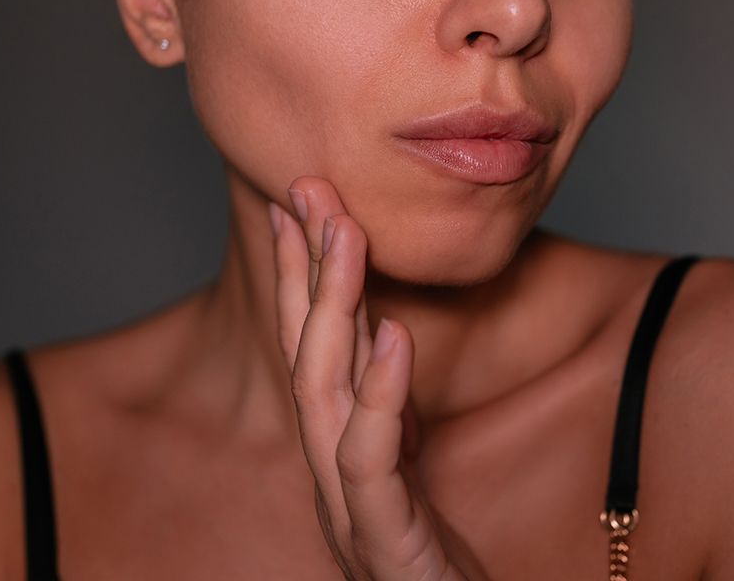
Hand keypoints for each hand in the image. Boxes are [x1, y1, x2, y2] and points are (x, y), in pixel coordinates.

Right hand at [269, 176, 466, 580]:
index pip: (313, 353)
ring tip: (343, 233)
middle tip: (307, 189)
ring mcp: (351, 511)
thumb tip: (380, 339)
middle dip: (305, 270)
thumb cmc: (434, 562)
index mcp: (339, 454)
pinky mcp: (387, 546)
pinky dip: (378, 396)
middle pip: (307, 358)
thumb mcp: (412, 470)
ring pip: (323, 397)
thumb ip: (390, 414)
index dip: (301, 278)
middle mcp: (331, 477)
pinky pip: (370, 463)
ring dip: (330, 310)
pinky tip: (392, 335)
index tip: (298, 207)